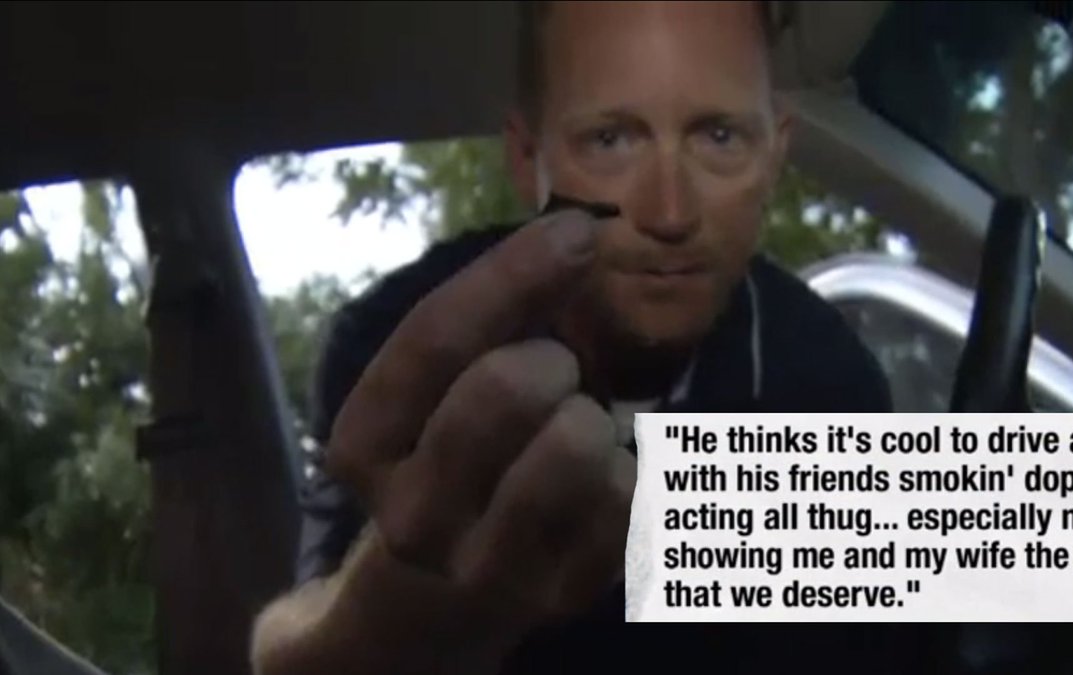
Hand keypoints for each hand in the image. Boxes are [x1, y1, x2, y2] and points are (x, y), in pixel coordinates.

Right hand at [323, 210, 635, 668]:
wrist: (444, 591)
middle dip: (552, 360)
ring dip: (592, 417)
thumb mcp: (439, 388)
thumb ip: (494, 311)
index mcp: (362, 446)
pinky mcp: (559, 595)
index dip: (513, 272)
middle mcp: (412, 517)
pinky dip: (626, 468)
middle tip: (554, 377)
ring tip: (572, 434)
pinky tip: (595, 484)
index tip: (577, 231)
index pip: (435, 337)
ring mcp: (485, 567)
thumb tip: (577, 236)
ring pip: (575, 444)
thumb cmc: (452, 456)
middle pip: (506, 387)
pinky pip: (628, 492)